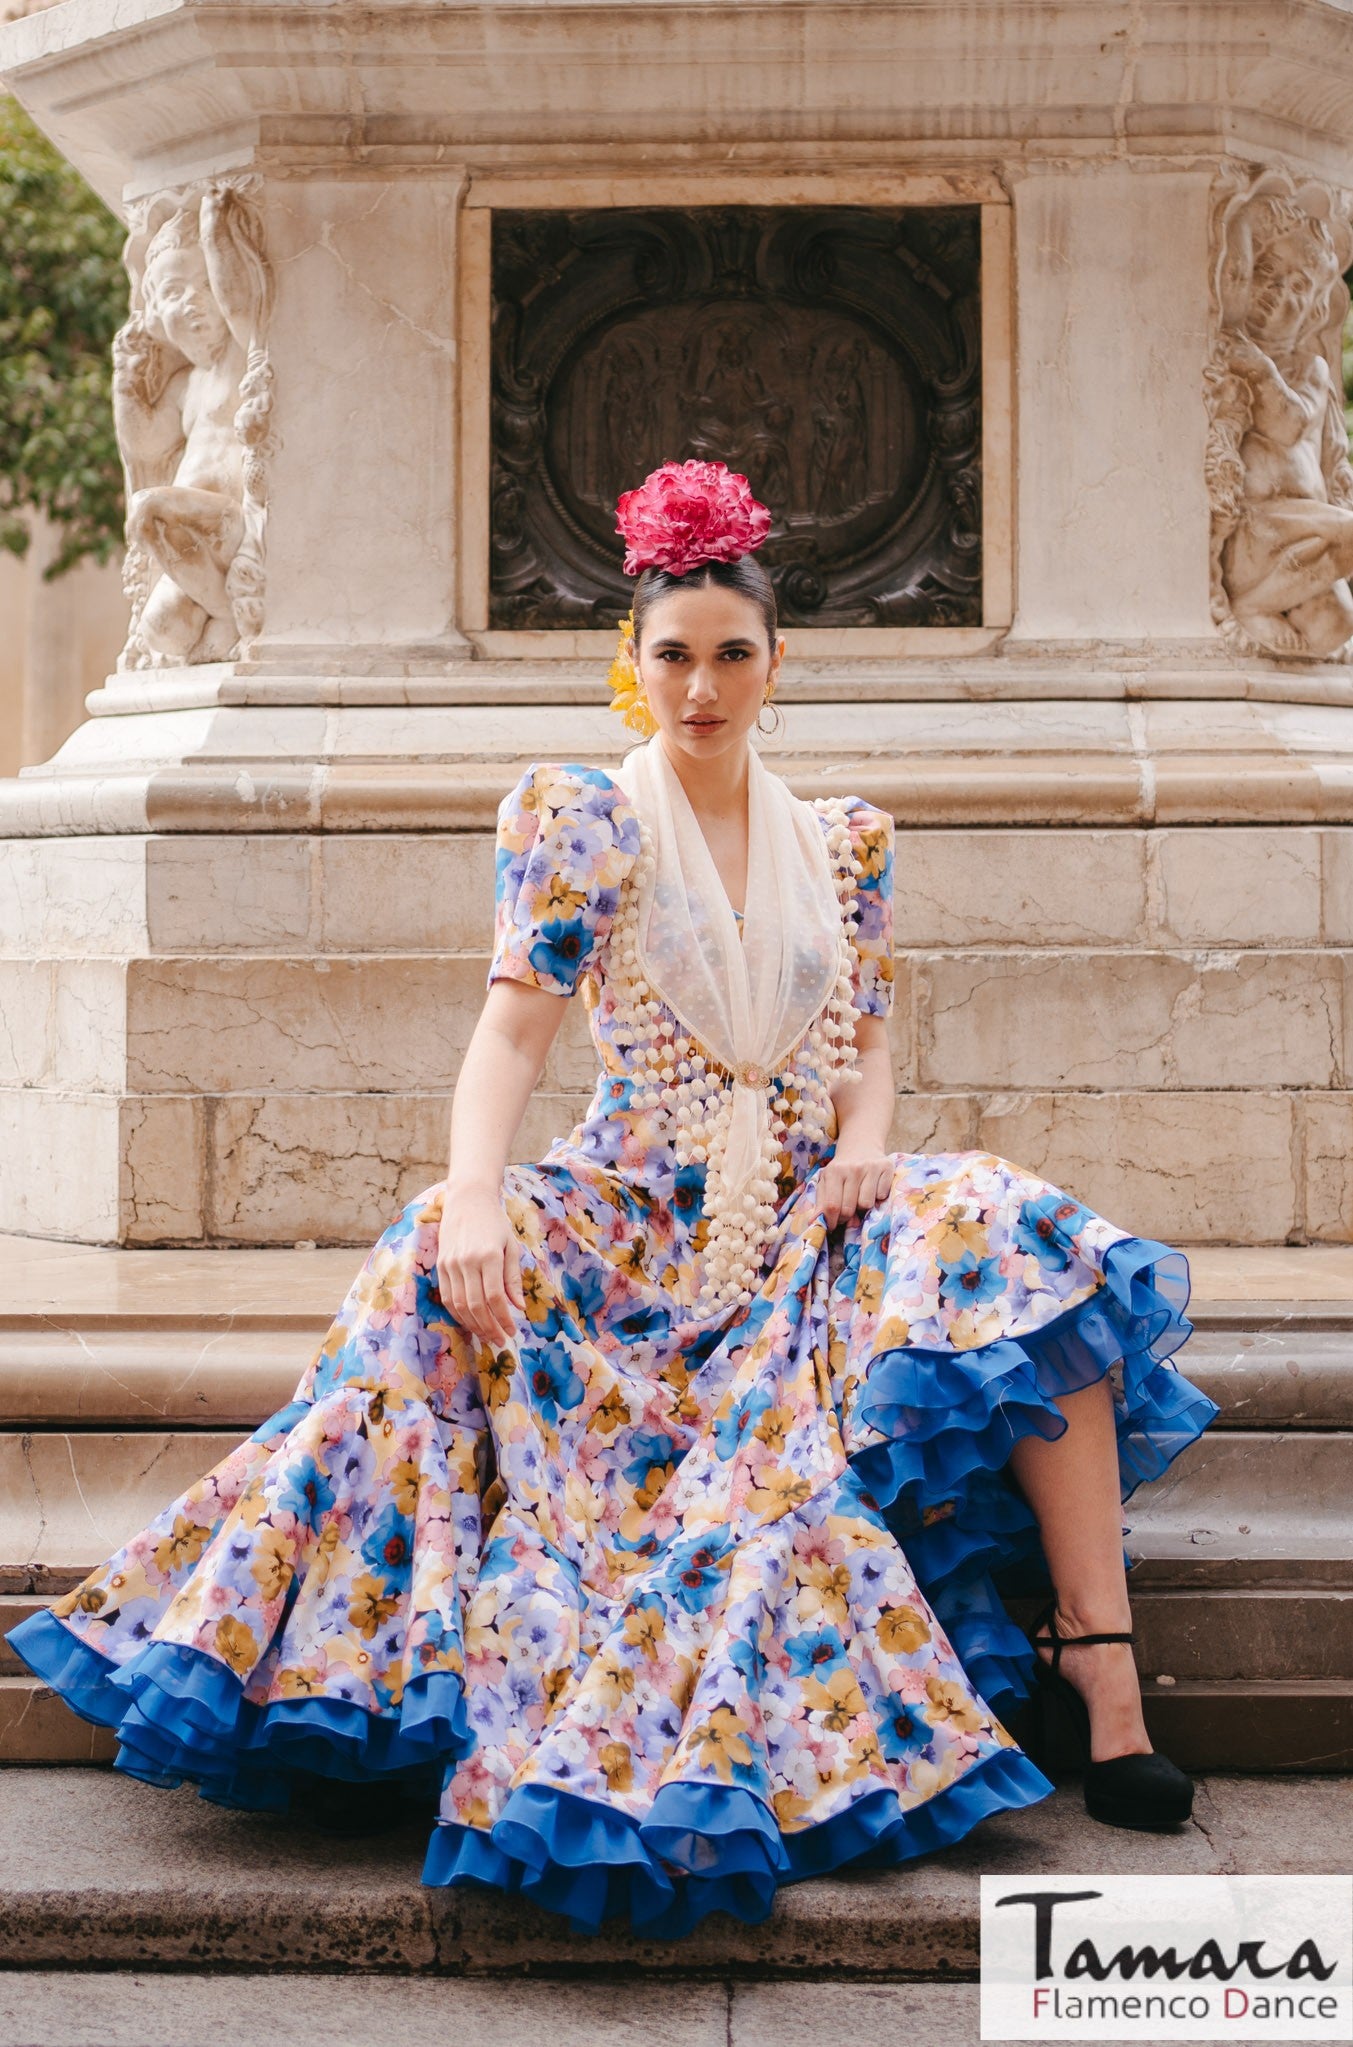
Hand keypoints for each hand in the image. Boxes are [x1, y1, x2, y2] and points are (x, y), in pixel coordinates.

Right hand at [436, 1188, 525, 1348]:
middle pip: (476, 1305)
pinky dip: (458, 1314)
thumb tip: (518, 1307)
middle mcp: (467, 1261)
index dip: (503, 1318)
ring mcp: (450, 1264)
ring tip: (486, 1335)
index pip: (495, 1297)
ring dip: (473, 1324)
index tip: (512, 1331)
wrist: (467, 1200)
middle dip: (489, 1327)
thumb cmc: (494, 1222)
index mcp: (488, 1256)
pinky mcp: (440, 1266)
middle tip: (500, 1340)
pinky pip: (447, 1297)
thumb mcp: (511, 1246)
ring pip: (459, 1304)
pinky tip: (470, 1322)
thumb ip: (513, 1277)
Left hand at [816, 1148, 894, 1229]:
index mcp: (834, 1171)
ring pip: (866, 1204)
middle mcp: (853, 1168)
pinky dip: (878, 1196)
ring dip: (862, 1206)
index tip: (832, 1226)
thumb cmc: (842, 1168)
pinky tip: (873, 1187)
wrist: (861, 1143)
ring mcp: (871, 1167)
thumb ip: (821, 1202)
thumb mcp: (827, 1180)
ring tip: (860, 1196)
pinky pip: (882, 1196)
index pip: (832, 1206)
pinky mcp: (887, 1167)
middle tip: (846, 1211)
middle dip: (846, 1216)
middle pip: (849, 1208)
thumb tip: (815, 1222)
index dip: (832, 1221)